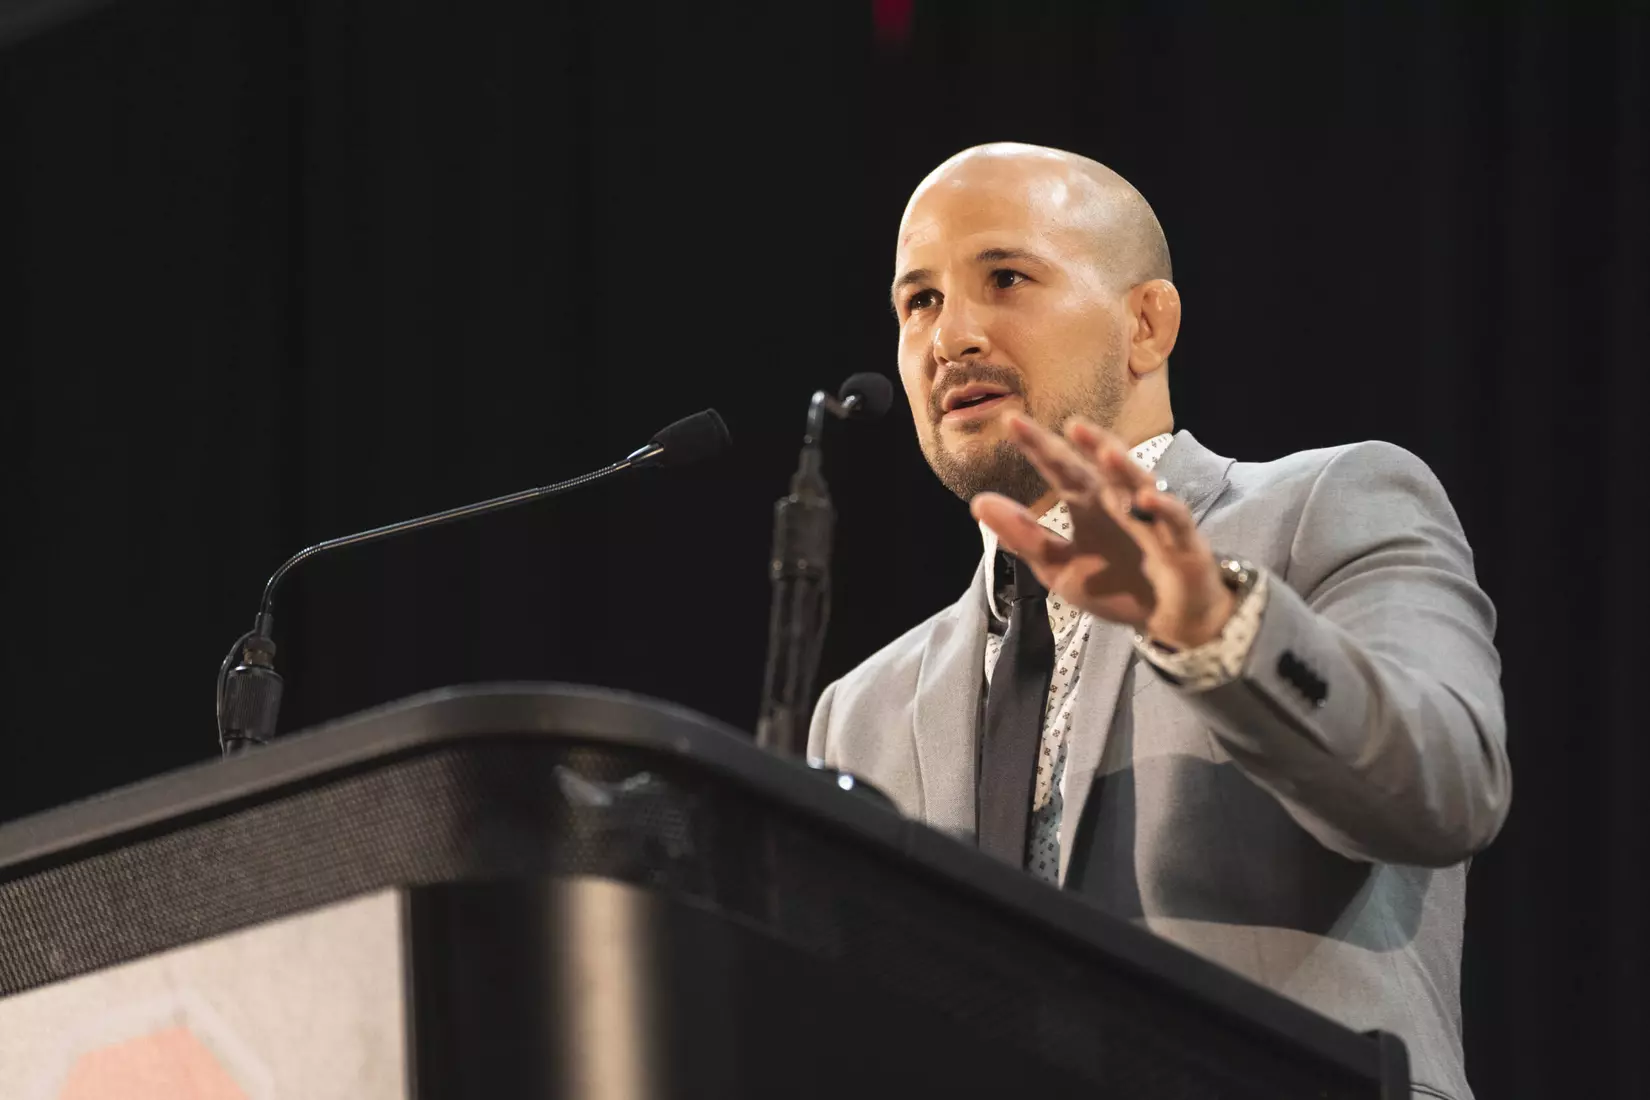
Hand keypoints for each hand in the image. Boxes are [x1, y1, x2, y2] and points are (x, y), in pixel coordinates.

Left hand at [970, 415, 1235, 648]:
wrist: (1166, 618)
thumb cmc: (1114, 584)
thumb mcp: (1059, 567)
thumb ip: (1023, 537)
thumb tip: (978, 503)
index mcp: (1088, 503)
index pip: (1060, 469)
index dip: (1038, 446)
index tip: (1010, 421)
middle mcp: (1119, 501)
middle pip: (1101, 467)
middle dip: (1088, 443)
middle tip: (1069, 423)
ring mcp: (1152, 517)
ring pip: (1139, 483)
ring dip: (1123, 467)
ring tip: (1104, 451)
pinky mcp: (1182, 541)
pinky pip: (1174, 520)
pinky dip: (1162, 508)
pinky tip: (1146, 499)